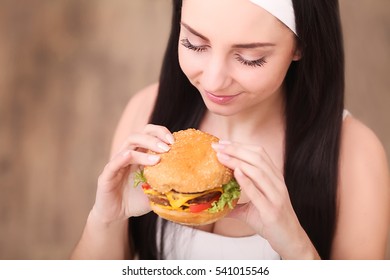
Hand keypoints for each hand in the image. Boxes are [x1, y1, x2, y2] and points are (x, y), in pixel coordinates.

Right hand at [92, 124, 173, 224]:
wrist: (116, 215)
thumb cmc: (136, 200)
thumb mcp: (156, 189)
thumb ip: (168, 183)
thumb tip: (189, 182)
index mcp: (140, 155)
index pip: (149, 134)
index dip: (161, 133)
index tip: (175, 141)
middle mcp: (127, 155)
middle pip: (139, 135)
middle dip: (155, 137)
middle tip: (168, 147)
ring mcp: (116, 164)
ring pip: (128, 146)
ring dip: (144, 148)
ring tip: (158, 158)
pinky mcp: (106, 176)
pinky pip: (113, 164)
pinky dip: (122, 158)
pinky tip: (130, 157)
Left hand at [212, 141, 317, 258]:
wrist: (290, 240)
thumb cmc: (271, 221)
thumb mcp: (253, 207)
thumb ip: (236, 201)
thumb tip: (215, 201)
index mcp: (274, 178)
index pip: (259, 154)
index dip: (240, 146)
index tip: (222, 143)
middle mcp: (277, 183)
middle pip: (257, 158)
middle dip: (235, 149)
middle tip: (218, 146)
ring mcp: (276, 196)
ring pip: (258, 171)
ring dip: (237, 161)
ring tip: (221, 156)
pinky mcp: (272, 210)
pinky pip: (258, 192)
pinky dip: (246, 180)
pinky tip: (236, 171)